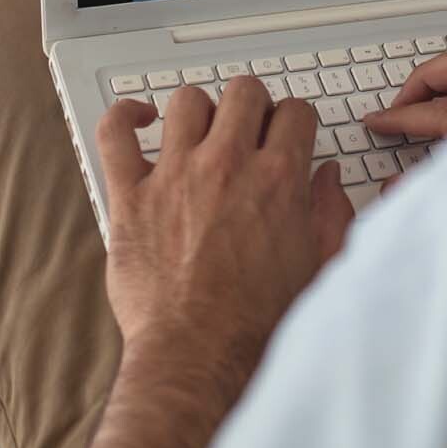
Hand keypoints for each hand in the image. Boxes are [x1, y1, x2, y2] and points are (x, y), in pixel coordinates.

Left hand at [96, 78, 351, 383]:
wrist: (200, 355)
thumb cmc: (256, 323)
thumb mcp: (318, 266)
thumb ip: (330, 213)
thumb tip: (327, 178)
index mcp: (278, 180)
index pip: (295, 111)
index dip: (293, 119)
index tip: (286, 132)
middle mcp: (227, 166)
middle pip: (244, 92)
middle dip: (251, 105)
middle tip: (247, 128)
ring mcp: (175, 175)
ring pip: (187, 101)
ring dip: (198, 111)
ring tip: (199, 132)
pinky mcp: (130, 194)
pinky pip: (116, 132)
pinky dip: (124, 117)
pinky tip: (138, 121)